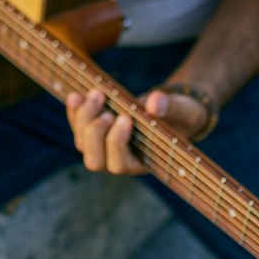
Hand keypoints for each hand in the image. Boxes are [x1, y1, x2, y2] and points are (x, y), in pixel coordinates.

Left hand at [65, 85, 214, 175]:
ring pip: (82, 143)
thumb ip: (171, 107)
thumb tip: (154, 102)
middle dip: (94, 133)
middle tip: (107, 110)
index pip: (119, 164)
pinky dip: (75, 111)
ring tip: (96, 94)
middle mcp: (119, 160)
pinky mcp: (96, 132)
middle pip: (94, 160)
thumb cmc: (181, 116)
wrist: (173, 110)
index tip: (126, 117)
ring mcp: (104, 147)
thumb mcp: (183, 110)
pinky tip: (76, 95)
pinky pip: (78, 127)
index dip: (116, 143)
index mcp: (141, 162)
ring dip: (83, 118)